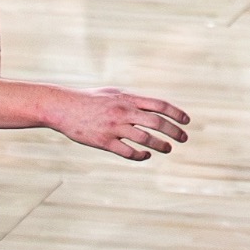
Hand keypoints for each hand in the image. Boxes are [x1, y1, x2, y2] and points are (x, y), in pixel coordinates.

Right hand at [44, 85, 190, 159]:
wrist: (63, 107)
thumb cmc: (90, 100)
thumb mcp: (114, 93)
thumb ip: (133, 100)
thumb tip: (151, 106)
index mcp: (128, 98)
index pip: (159, 105)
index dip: (176, 113)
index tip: (186, 121)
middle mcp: (124, 112)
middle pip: (157, 122)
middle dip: (174, 131)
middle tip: (183, 138)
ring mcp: (114, 127)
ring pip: (145, 138)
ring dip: (160, 145)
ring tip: (168, 149)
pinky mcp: (103, 141)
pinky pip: (127, 151)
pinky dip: (140, 155)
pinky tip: (146, 156)